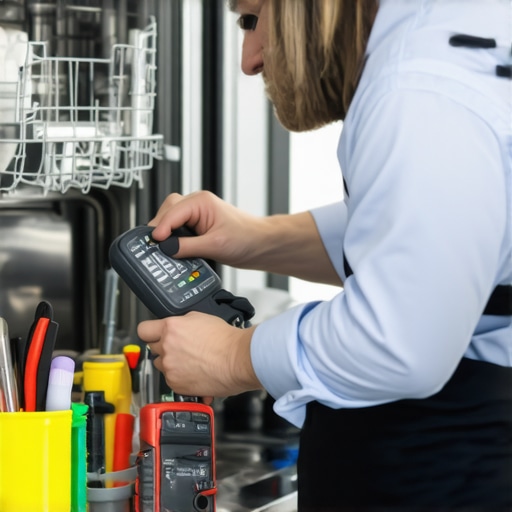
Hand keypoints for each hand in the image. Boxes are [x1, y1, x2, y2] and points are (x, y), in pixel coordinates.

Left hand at [137, 311, 261, 399]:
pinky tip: (196, 372)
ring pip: (162, 365)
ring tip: (191, 362)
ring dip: (172, 364)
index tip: (153, 334)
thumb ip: (182, 322)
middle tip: (181, 349)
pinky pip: (171, 380)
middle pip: (153, 348)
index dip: (150, 332)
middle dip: (164, 348)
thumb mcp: (201, 318)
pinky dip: (181, 378)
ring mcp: (170, 367)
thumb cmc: (226, 340)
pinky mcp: (176, 384)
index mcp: (171, 328)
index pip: (144, 329)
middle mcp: (167, 347)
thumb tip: (176, 327)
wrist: (238, 359)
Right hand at [149, 191, 265, 267]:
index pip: (172, 212)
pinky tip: (172, 249)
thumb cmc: (247, 238)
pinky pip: (179, 229)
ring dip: (166, 232)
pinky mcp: (198, 228)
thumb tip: (166, 248)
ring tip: (161, 248)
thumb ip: (187, 247)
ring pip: (171, 219)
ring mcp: (197, 215)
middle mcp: (197, 205)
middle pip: (167, 211)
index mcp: (201, 202)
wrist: (262, 245)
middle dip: (159, 227)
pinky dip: (173, 238)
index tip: (154, 241)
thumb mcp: (214, 245)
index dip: (160, 227)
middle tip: (154, 245)